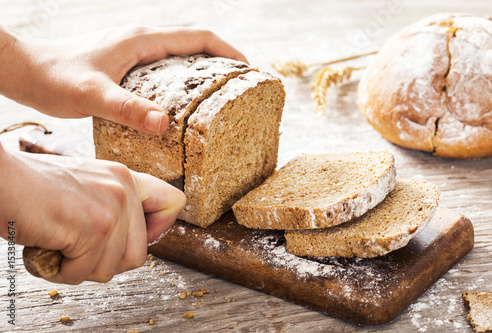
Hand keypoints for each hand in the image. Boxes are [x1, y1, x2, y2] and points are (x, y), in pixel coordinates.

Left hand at [0, 25, 247, 134]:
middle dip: (222, 61)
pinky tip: (181, 104)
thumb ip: (128, 109)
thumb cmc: (54, 78)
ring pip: (180, 55)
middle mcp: (142, 41)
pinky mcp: (125, 64)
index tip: (248, 70)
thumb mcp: (92, 95)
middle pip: (195, 44)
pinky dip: (182, 80)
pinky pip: (165, 68)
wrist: (24, 71)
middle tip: (240, 88)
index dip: (228, 52)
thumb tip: (164, 124)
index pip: (199, 37)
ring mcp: (134, 51)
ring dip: (203, 70)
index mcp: (142, 40)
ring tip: (219, 97)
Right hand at [0, 146, 185, 283]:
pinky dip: (59, 270)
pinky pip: (84, 272)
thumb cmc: (34, 190)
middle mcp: (125, 189)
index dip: (159, 230)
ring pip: (112, 269)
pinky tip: (46, 246)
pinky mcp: (94, 227)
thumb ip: (115, 208)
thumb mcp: (87, 188)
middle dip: (103, 262)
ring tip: (57, 243)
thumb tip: (136, 242)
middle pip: (139, 255)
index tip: (129, 238)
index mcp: (126, 178)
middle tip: (74, 247)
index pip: (174, 202)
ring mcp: (112, 207)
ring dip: (78, 267)